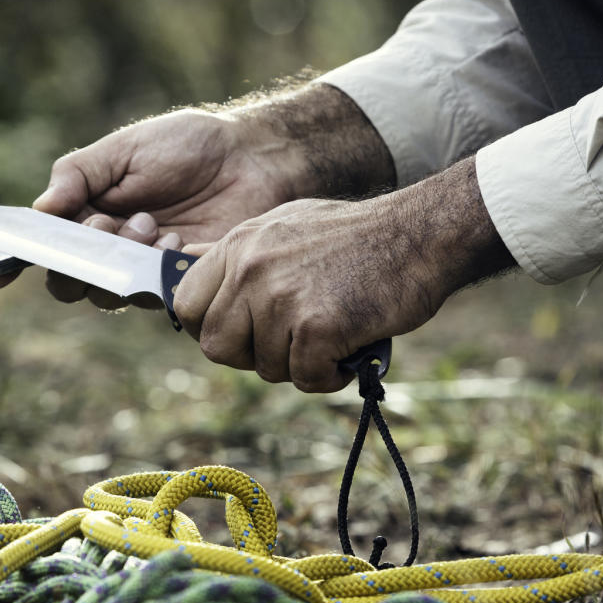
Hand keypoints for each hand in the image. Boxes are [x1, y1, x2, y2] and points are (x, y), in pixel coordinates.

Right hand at [0, 85, 395, 309]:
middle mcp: (110, 251)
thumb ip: (77, 175)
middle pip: (69, 282)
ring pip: (107, 292)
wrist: (254, 157)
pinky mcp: (183, 286)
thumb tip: (40, 210)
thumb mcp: (123, 149)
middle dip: (79, 255)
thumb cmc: (188, 147)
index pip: (43, 249)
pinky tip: (179, 237)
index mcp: (87, 217)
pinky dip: (159, 265)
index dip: (13, 264)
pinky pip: (154, 294)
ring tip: (150, 222)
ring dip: (121, 256)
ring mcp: (145, 272)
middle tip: (106, 223)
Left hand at [173, 156, 513, 391]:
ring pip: (265, 368)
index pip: (185, 304)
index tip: (240, 334)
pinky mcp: (317, 326)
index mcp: (238, 244)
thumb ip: (237, 253)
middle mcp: (251, 269)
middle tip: (290, 343)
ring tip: (332, 336)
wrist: (421, 233)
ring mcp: (281, 298)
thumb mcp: (283, 225)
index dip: (208, 328)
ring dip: (300, 364)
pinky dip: (330, 375)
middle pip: (216, 347)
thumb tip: (180, 264)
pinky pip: (306, 377)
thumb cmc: (356, 236)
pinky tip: (349, 350)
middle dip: (251, 356)